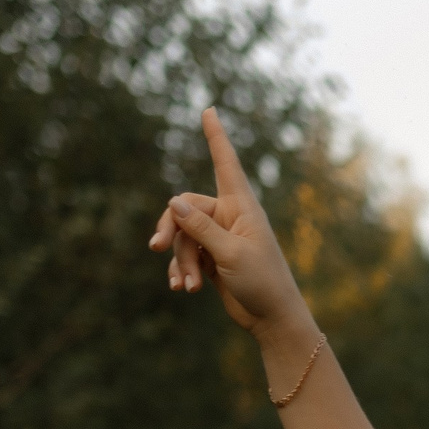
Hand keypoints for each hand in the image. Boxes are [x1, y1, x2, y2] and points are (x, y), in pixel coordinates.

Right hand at [150, 108, 305, 342]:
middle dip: (171, 230)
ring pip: (182, 237)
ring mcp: (219, 237)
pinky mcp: (212, 257)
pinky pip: (185, 255)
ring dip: (181, 261)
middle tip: (156, 248)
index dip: (216, 137)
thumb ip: (200, 227)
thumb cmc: (262, 282)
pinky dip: (181, 270)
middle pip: (184, 208)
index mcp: (241, 207)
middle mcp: (229, 217)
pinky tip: (182, 289)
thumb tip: (173, 201)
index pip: (225, 163)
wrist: (272, 318)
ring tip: (186, 287)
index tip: (210, 110)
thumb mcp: (230, 253)